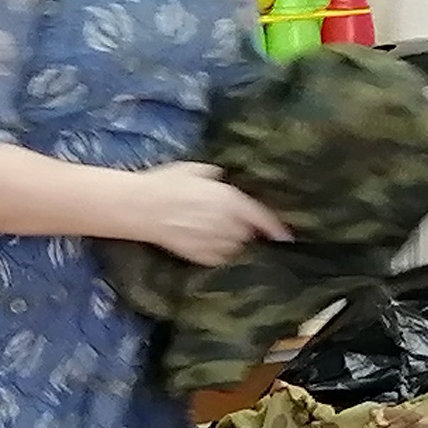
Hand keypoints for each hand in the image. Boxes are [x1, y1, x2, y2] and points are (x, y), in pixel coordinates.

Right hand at [133, 160, 290, 267]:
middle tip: (233, 223)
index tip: (285, 236)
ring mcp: (214, 242)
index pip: (262, 217)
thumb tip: (223, 181)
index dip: (276, 227)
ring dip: (232, 242)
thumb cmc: (167, 183)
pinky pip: (219, 258)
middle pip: (248, 233)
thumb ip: (216, 178)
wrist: (141, 207)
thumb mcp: (196, 169)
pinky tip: (208, 244)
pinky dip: (218, 253)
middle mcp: (228, 224)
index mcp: (230, 200)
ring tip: (219, 234)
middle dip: (246, 230)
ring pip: (235, 247)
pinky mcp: (200, 256)